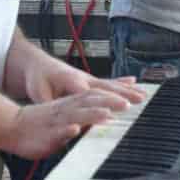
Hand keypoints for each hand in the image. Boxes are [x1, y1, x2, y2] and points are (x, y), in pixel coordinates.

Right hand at [3, 89, 131, 159]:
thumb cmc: (41, 123)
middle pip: (90, 102)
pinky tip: (75, 130)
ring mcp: (57, 121)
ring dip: (92, 114)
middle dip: (109, 102)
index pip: (95, 96)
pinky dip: (67, 130)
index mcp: (72, 104)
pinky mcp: (48, 134)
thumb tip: (107, 119)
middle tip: (128, 103)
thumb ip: (85, 116)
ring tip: (107, 114)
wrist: (13, 126)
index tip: (132, 97)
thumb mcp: (66, 117)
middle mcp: (67, 109)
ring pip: (76, 115)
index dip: (113, 95)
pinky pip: (58, 131)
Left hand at [25, 58, 144, 104]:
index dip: (103, 100)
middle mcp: (82, 78)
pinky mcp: (90, 80)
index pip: (90, 93)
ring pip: (111, 84)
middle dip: (123, 94)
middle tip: (139, 100)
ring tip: (144, 95)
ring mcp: (88, 78)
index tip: (115, 109)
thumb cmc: (37, 79)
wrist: (35, 64)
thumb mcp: (39, 94)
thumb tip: (60, 115)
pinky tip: (134, 81)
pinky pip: (109, 81)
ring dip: (128, 89)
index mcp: (70, 81)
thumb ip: (51, 104)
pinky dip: (123, 82)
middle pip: (106, 87)